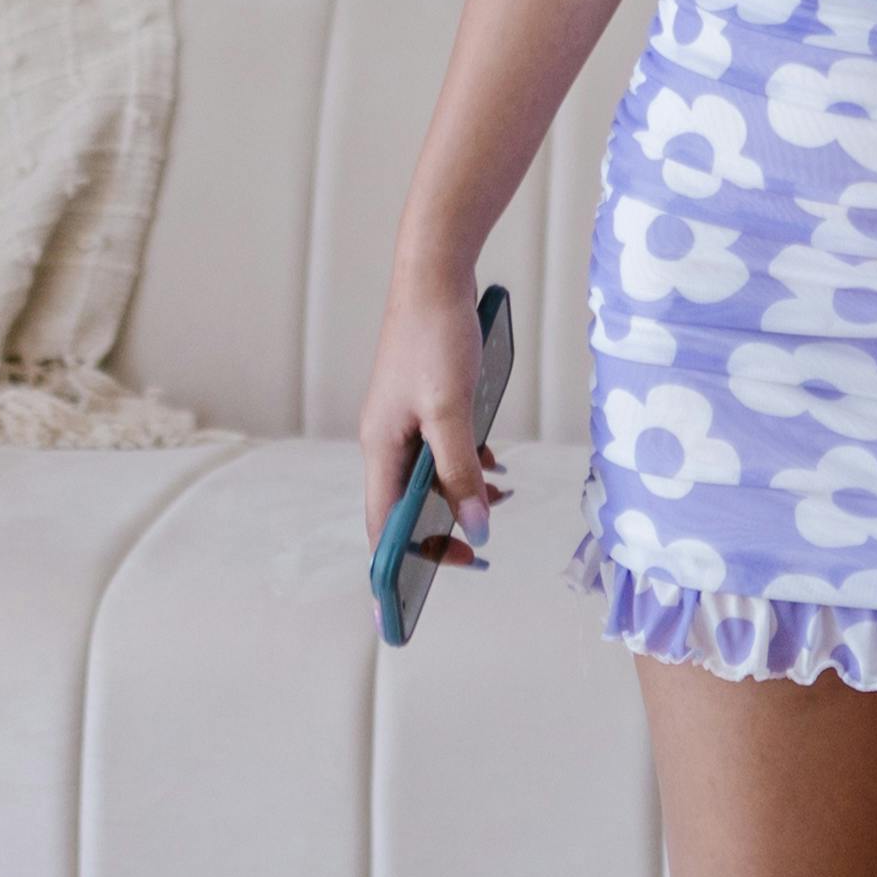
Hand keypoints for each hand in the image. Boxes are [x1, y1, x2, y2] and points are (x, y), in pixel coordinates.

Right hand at [357, 274, 504, 572]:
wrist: (435, 273)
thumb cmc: (436, 337)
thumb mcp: (453, 413)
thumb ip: (461, 474)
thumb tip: (476, 527)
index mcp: (379, 447)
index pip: (381, 525)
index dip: (395, 566)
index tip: (410, 603)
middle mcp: (384, 438)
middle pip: (403, 507)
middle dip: (435, 535)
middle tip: (473, 555)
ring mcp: (403, 420)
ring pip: (427, 478)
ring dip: (459, 497)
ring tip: (497, 500)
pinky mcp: (424, 402)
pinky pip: (441, 450)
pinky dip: (467, 464)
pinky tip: (494, 462)